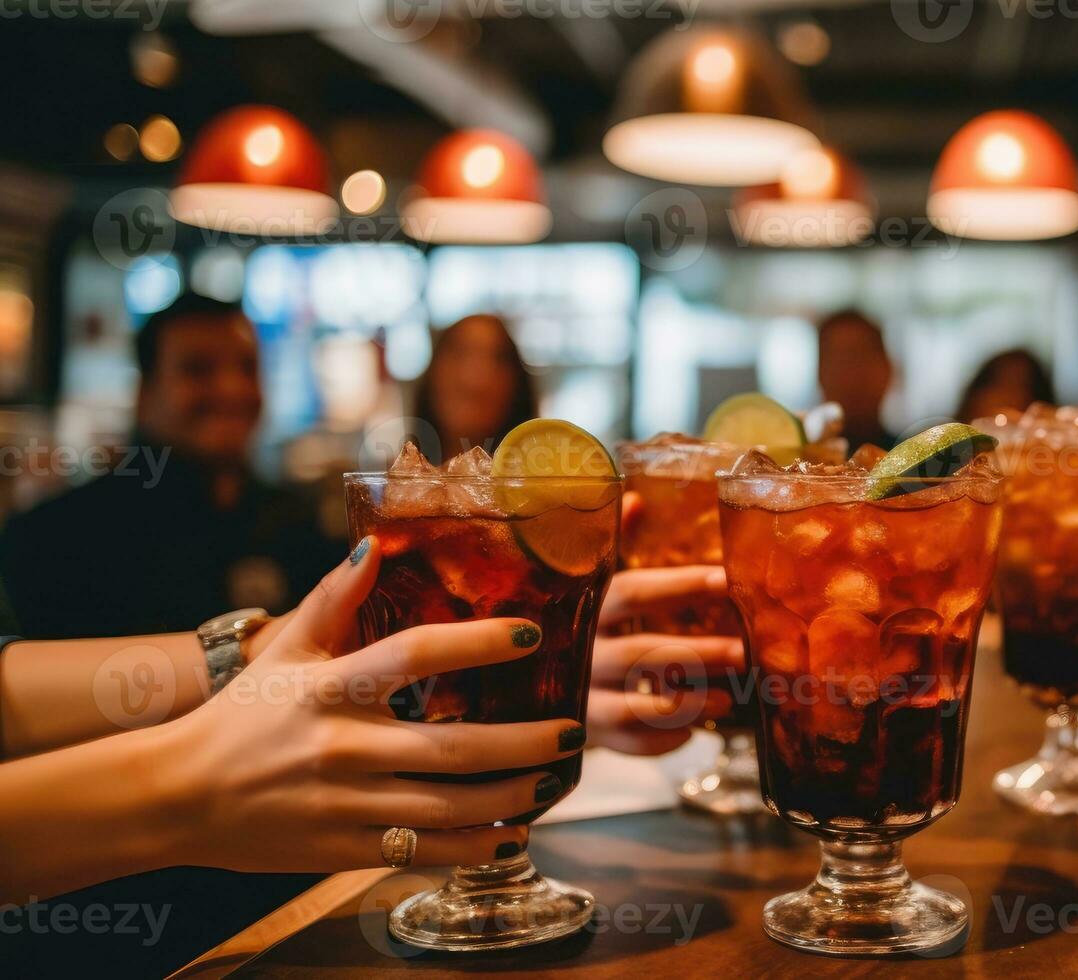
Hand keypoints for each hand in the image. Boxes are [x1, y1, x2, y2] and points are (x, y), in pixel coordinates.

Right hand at [151, 539, 584, 872]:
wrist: (175, 797)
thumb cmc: (241, 715)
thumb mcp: (283, 652)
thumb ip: (333, 599)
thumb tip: (375, 543)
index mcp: (328, 688)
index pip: (413, 656)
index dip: (475, 644)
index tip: (531, 635)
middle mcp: (341, 747)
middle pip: (451, 746)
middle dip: (524, 742)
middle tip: (573, 728)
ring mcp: (344, 803)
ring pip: (448, 806)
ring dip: (511, 796)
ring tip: (556, 779)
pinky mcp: (343, 850)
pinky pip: (423, 851)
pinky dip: (474, 847)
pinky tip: (515, 834)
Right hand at [587, 564, 743, 755]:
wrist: (559, 695)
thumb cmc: (610, 644)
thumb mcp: (620, 617)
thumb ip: (665, 605)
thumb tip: (736, 593)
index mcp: (589, 611)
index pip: (632, 592)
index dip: (680, 584)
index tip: (727, 580)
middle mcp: (580, 654)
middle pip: (638, 654)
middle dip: (697, 654)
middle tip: (743, 653)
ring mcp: (581, 698)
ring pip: (632, 708)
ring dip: (686, 705)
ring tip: (728, 701)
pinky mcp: (590, 734)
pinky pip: (630, 742)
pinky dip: (663, 740)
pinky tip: (690, 733)